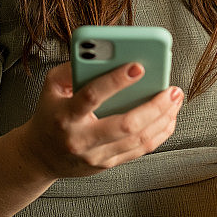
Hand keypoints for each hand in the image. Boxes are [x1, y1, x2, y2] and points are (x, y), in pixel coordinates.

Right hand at [21, 61, 182, 178]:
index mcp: (65, 116)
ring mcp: (96, 156)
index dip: (115, 81)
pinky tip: (170, 116)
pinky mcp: (108, 164)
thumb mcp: (51, 87)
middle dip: (154, 106)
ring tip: (176, 98)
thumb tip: (103, 51)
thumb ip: (73, 67)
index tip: (138, 66)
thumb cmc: (51, 114)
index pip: (91, 96)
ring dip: (163, 118)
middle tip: (172, 89)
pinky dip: (160, 132)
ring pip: (138, 140)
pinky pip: (141, 150)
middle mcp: (81, 140)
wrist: (40, 156)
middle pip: (125, 125)